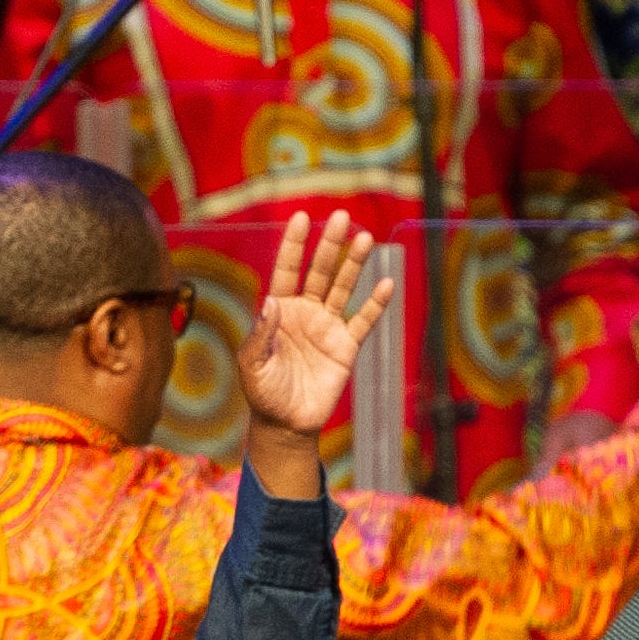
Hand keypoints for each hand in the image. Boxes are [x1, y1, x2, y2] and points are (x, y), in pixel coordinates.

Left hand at [235, 208, 395, 460]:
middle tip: (341, 216)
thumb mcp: (253, 365)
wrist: (286, 423)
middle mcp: (305, 312)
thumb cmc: (263, 393)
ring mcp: (327, 326)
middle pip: (319, 271)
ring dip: (354, 264)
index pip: (287, 270)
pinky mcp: (346, 346)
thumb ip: (260, 335)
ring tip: (366, 239)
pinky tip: (385, 283)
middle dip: (329, 245)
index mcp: (279, 311)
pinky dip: (375, 303)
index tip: (301, 217)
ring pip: (343, 288)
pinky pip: (363, 320)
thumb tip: (270, 302)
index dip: (294, 245)